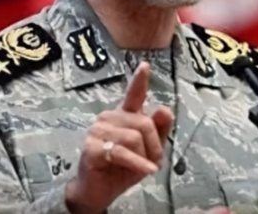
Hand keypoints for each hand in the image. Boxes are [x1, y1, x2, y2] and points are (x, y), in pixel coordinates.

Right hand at [65, 62, 173, 213]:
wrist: (98, 192)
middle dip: (154, 146)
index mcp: (124, 115)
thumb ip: (158, 131)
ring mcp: (98, 131)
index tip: (145, 65)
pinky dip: (138, 164)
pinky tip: (147, 171)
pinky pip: (123, 153)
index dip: (140, 80)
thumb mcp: (147, 151)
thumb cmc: (122, 168)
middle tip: (153, 162)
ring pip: (135, 138)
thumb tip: (165, 110)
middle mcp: (110, 117)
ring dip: (145, 157)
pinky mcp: (92, 147)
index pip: (134, 94)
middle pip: (144, 123)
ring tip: (143, 168)